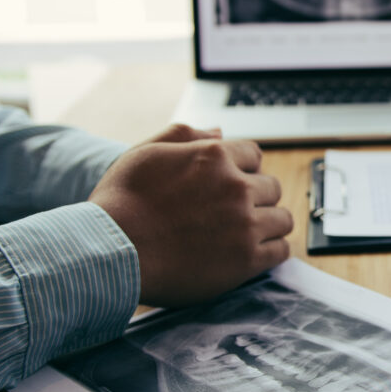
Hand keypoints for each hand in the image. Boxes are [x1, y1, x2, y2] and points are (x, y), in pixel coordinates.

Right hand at [89, 124, 293, 306]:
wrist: (108, 252)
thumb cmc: (119, 203)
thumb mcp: (145, 153)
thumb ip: (184, 136)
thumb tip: (219, 131)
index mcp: (214, 156)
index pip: (254, 156)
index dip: (244, 170)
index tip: (232, 186)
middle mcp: (235, 187)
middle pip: (272, 187)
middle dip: (257, 197)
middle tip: (235, 213)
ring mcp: (244, 224)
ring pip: (282, 218)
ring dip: (268, 224)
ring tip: (247, 234)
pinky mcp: (246, 260)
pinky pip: (281, 250)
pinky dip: (272, 251)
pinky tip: (254, 254)